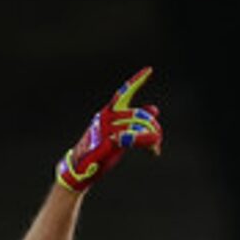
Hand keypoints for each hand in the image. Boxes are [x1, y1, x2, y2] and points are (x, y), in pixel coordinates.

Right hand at [56, 67, 163, 191]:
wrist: (80, 170)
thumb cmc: (99, 151)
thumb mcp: (119, 133)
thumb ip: (135, 122)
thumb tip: (155, 109)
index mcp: (107, 112)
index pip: (123, 92)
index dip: (137, 80)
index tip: (150, 69)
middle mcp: (106, 117)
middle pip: (138, 115)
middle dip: (152, 126)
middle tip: (159, 139)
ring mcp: (106, 129)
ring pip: (138, 126)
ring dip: (152, 137)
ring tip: (156, 149)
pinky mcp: (109, 143)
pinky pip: (133, 138)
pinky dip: (147, 143)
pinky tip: (154, 150)